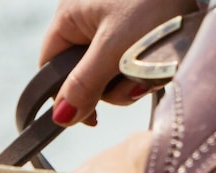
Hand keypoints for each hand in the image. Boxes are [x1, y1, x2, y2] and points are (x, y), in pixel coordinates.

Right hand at [40, 0, 196, 125]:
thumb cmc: (155, 2)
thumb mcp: (116, 49)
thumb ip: (85, 84)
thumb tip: (60, 117)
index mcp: (69, 17)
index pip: (51, 67)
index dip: (67, 95)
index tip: (91, 117)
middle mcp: (88, 19)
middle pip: (85, 73)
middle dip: (112, 85)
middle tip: (137, 82)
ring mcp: (114, 22)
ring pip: (112, 69)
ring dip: (135, 77)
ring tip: (158, 67)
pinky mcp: (140, 26)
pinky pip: (133, 59)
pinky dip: (148, 65)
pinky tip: (164, 60)